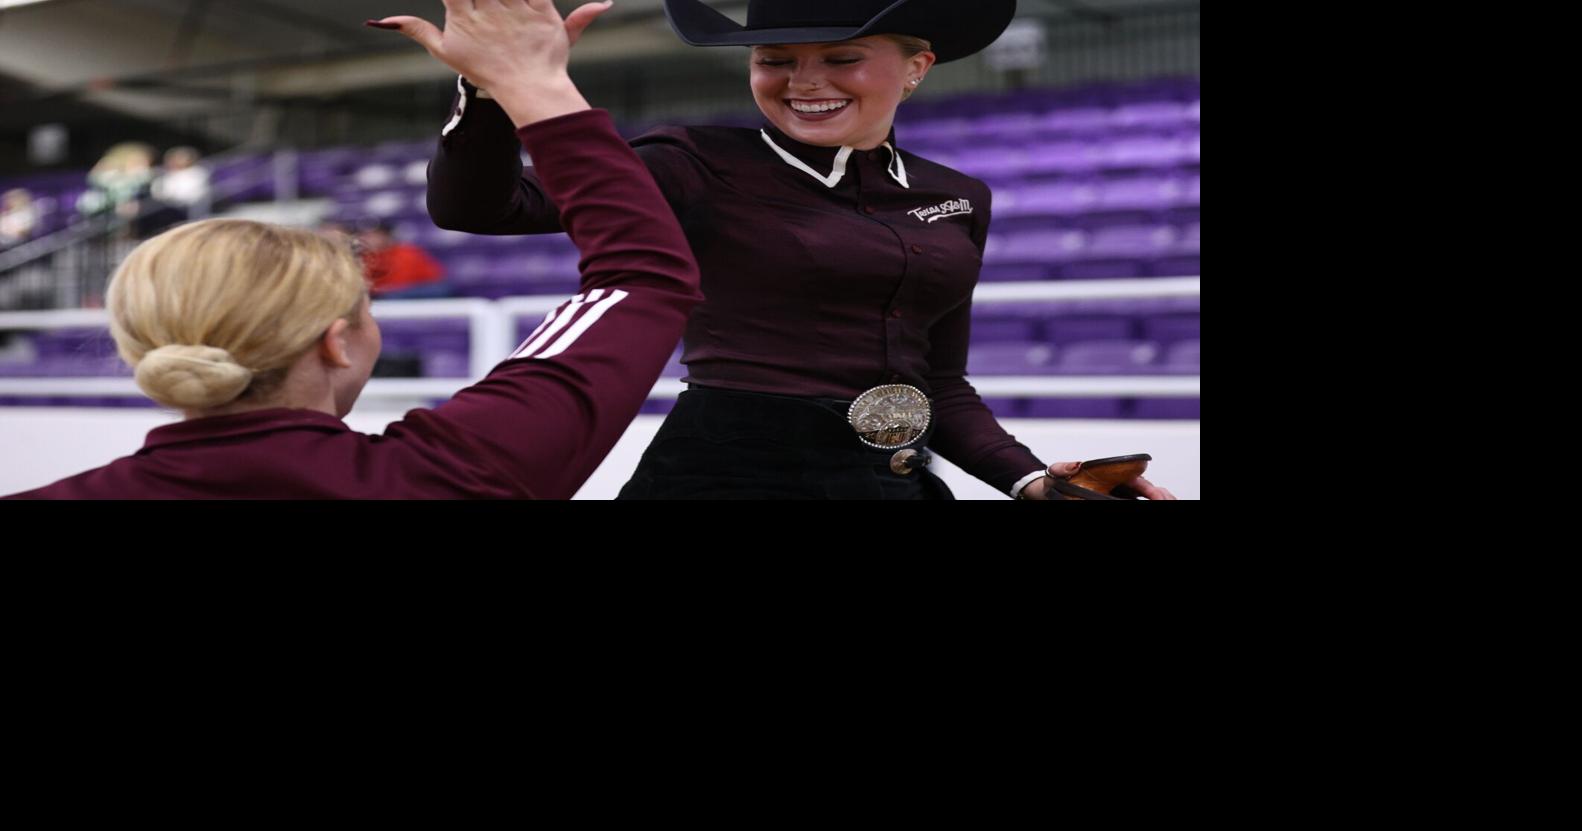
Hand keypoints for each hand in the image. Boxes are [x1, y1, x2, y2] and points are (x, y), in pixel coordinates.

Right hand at [369, 1, 612, 121]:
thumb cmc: (485, 70)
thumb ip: (418, 30)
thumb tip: (381, 21)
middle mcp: (489, 12)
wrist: (529, 89)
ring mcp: (517, 11)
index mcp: (464, 19)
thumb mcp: (447, 53)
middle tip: (483, 1)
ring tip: (498, 3)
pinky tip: (521, 0)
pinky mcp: (544, 13)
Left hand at [1020, 461, 1177, 499]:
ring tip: (1164, 504)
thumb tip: (1076, 465)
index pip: (1135, 479)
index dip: (1147, 487)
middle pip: (1144, 490)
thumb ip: (1063, 467)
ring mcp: (1117, 495)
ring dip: (1153, 500)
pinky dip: (1143, 503)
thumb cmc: (1055, 480)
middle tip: (1164, 501)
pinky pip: (1131, 503)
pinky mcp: (1112, 501)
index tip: (1154, 494)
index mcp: (1109, 474)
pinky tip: (1150, 508)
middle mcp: (1116, 485)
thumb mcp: (1056, 472)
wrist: (1048, 492)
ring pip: (1141, 498)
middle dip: (1156, 496)